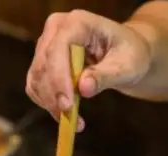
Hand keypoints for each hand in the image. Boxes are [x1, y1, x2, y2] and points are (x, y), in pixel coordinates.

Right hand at [26, 10, 152, 130]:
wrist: (127, 53)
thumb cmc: (131, 55)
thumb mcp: (127, 66)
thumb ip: (105, 75)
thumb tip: (83, 88)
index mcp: (79, 22)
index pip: (58, 47)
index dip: (59, 77)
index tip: (68, 104)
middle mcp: (57, 29)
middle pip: (44, 64)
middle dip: (54, 95)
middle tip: (71, 119)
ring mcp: (47, 44)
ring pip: (37, 77)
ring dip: (51, 103)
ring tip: (75, 121)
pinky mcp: (43, 62)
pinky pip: (37, 85)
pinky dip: (48, 103)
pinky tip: (66, 115)